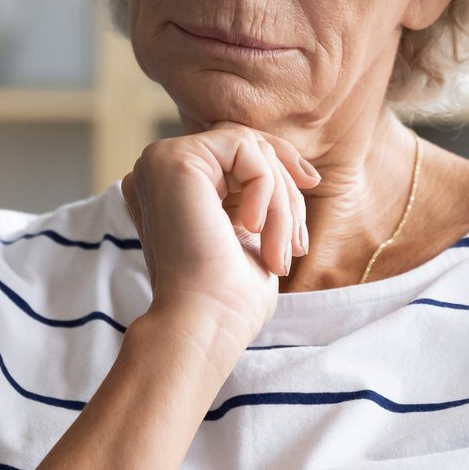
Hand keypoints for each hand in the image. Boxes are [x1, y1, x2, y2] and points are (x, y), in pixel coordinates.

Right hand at [120, 121, 319, 345]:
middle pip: (245, 145)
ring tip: (281, 249)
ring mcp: (159, 161)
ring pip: (248, 146)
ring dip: (280, 200)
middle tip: (296, 243)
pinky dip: (266, 189)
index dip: (277, 164)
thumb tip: (298, 168)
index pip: (234, 151)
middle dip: (285, 189)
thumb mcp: (252, 233)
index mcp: (171, 187)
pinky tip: (254, 228)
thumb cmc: (229, 296)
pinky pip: (243, 147)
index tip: (310, 183)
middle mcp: (158, 169)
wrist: (203, 324)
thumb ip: (259, 195)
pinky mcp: (171, 159)